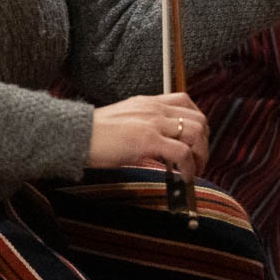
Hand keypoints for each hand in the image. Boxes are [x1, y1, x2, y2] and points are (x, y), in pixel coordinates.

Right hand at [87, 93, 208, 182]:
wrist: (75, 135)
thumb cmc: (94, 134)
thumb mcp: (124, 121)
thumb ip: (142, 125)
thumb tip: (158, 144)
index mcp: (148, 102)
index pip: (186, 102)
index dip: (198, 122)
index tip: (196, 141)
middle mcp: (154, 108)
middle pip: (198, 119)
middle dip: (204, 143)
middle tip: (198, 161)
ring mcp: (152, 122)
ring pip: (196, 133)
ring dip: (201, 155)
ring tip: (193, 171)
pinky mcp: (147, 139)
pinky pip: (182, 153)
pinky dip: (190, 167)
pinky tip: (184, 177)